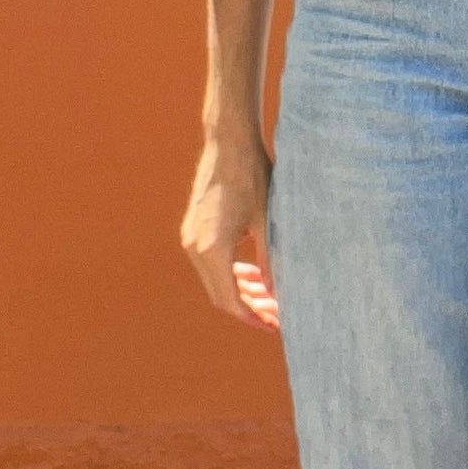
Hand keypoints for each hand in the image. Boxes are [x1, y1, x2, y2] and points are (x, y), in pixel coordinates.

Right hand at [180, 135, 280, 330]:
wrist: (228, 143)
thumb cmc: (253, 177)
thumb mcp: (268, 223)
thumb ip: (270, 263)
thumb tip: (277, 296)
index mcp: (213, 250)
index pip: (231, 300)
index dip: (253, 317)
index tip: (274, 325)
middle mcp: (195, 247)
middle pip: (220, 295)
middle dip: (249, 308)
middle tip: (277, 313)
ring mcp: (190, 238)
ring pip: (214, 280)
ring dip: (240, 290)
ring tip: (268, 295)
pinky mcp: (193, 229)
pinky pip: (210, 263)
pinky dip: (230, 272)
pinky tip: (251, 273)